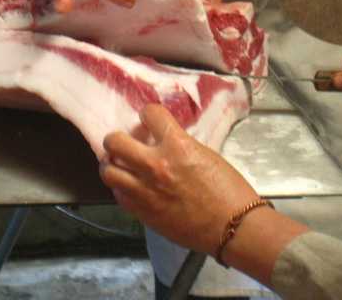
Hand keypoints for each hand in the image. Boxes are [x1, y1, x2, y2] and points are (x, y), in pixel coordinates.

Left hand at [99, 104, 256, 255]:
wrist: (233, 227)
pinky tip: (130, 186)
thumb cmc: (228, 190)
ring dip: (112, 164)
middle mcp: (154, 165)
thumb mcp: (205, 155)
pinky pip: (118, 195)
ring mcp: (145, 190)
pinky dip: (121, 188)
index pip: (149, 113)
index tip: (149, 119)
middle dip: (117, 139)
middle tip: (123, 142)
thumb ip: (178, 145)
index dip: (148, 114)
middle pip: (114, 142)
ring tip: (120, 165)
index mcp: (176, 146)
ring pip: (108, 170)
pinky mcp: (142, 212)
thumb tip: (160, 141)